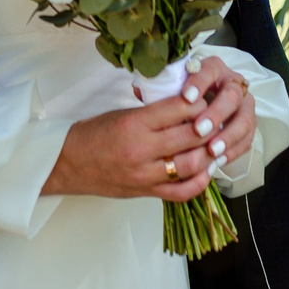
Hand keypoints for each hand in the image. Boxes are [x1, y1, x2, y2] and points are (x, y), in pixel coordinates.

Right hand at [43, 57, 256, 202]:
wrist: (67, 163)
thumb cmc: (93, 133)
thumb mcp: (122, 113)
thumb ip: (154, 112)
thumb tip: (189, 105)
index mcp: (134, 123)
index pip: (179, 108)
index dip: (199, 101)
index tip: (207, 96)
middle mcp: (142, 149)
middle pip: (191, 136)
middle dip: (211, 124)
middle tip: (220, 116)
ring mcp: (146, 175)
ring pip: (191, 164)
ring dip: (210, 152)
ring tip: (218, 141)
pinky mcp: (146, 192)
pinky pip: (181, 192)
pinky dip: (200, 182)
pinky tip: (208, 169)